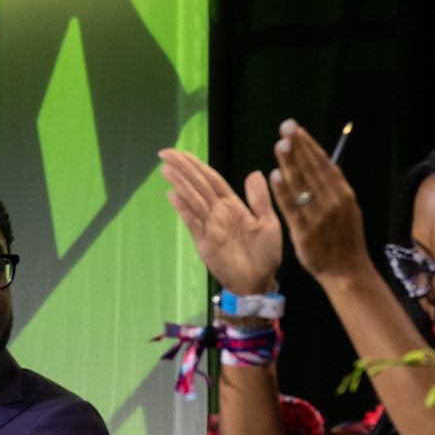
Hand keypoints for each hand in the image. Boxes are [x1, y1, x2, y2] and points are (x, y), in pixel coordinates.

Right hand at [157, 149, 281, 295]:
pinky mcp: (204, 242)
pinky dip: (183, 208)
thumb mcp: (269, 223)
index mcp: (233, 205)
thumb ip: (259, 199)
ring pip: (193, 200)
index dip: (197, 165)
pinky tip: (172, 195)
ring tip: (166, 169)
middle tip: (165, 152)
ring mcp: (209, 227)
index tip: (181, 152)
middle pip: (198, 186)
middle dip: (183, 169)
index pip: (212, 179)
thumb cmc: (266, 254)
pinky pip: (193, 221)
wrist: (259, 282)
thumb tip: (254, 172)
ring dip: (180, 184)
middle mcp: (218, 212)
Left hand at [269, 119, 372, 285]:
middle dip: (299, 147)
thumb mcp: (346, 209)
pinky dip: (283, 192)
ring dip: (290, 164)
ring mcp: (319, 216)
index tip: (297, 130)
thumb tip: (320, 162)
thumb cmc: (343, 238)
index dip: (310, 146)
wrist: (346, 270)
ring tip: (280, 145)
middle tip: (286, 127)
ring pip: (302, 186)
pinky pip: (292, 208)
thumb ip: (333, 188)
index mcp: (344, 194)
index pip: (324, 164)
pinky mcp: (305, 232)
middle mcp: (333, 202)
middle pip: (313, 170)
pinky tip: (274, 176)